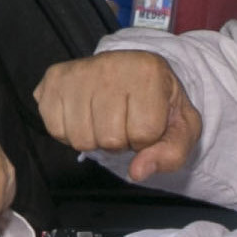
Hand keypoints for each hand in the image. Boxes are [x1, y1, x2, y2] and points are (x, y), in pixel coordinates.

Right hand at [32, 52, 201, 177]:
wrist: (132, 72)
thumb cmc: (158, 102)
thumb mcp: (182, 127)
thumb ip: (171, 153)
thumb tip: (137, 172)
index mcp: (149, 72)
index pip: (144, 133)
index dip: (147, 139)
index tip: (147, 121)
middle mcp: (111, 64)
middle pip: (110, 139)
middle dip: (120, 141)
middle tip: (123, 121)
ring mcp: (78, 70)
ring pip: (81, 139)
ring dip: (94, 139)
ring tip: (104, 118)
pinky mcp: (54, 78)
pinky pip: (56, 130)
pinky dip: (70, 132)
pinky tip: (83, 114)